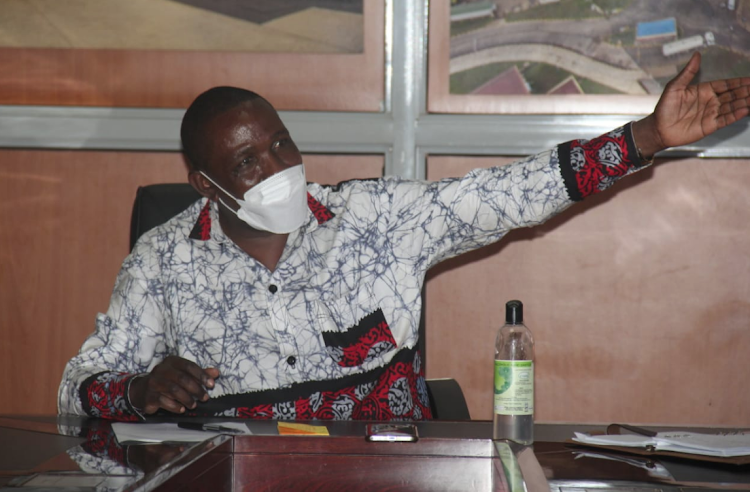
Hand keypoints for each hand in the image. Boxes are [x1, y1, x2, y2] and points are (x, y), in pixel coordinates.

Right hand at [128, 356, 219, 414]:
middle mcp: (161, 369)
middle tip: (205, 398)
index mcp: (171, 361)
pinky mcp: (149, 396)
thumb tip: (216, 373)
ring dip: (187, 398)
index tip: (211, 384)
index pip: (189, 366)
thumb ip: (198, 374)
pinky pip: (163, 401)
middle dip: (196, 389)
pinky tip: (182, 409)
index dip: (201, 375)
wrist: (142, 390)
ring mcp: (153, 382)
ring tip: (194, 405)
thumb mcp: (182, 374)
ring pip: (173, 390)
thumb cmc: (167, 381)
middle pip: (182, 378)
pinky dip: (175, 406)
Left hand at [633, 51, 749, 156]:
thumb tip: (696, 55)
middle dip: (746, 91)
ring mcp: (711, 113)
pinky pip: (725, 119)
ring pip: (732, 106)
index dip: (738, 82)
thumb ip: (687, 72)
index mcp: (704, 90)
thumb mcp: (674, 87)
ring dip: (745, 102)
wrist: (658, 128)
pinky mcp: (710, 125)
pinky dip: (736, 115)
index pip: (726, 85)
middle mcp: (711, 101)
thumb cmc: (664, 108)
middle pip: (732, 95)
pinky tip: (746, 110)